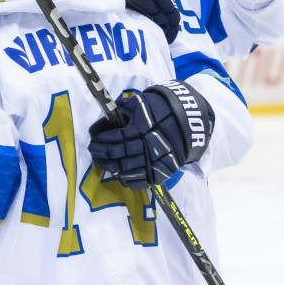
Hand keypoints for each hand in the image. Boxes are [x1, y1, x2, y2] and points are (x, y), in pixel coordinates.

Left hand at [88, 80, 213, 189]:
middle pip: (119, 155)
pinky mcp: (161, 172)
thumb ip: (122, 111)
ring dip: (112, 168)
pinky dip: (128, 180)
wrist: (189, 121)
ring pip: (127, 170)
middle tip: (94, 152)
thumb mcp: (141, 103)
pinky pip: (141, 181)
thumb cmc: (161, 109)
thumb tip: (104, 121)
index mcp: (141, 129)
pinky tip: (119, 175)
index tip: (94, 140)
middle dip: (103, 155)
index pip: (116, 138)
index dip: (102, 140)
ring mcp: (155, 161)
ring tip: (103, 164)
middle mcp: (147, 147)